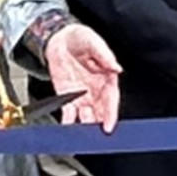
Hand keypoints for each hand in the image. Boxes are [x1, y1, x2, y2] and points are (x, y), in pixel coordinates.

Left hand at [45, 19, 123, 133]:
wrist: (60, 38)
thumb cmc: (81, 39)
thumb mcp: (92, 42)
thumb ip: (104, 55)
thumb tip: (116, 68)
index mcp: (106, 78)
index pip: (111, 100)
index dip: (110, 114)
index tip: (108, 125)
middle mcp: (95, 90)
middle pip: (100, 112)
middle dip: (99, 125)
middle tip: (96, 136)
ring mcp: (81, 95)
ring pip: (86, 115)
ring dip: (85, 126)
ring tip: (83, 135)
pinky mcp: (67, 96)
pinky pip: (68, 111)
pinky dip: (68, 120)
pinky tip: (67, 127)